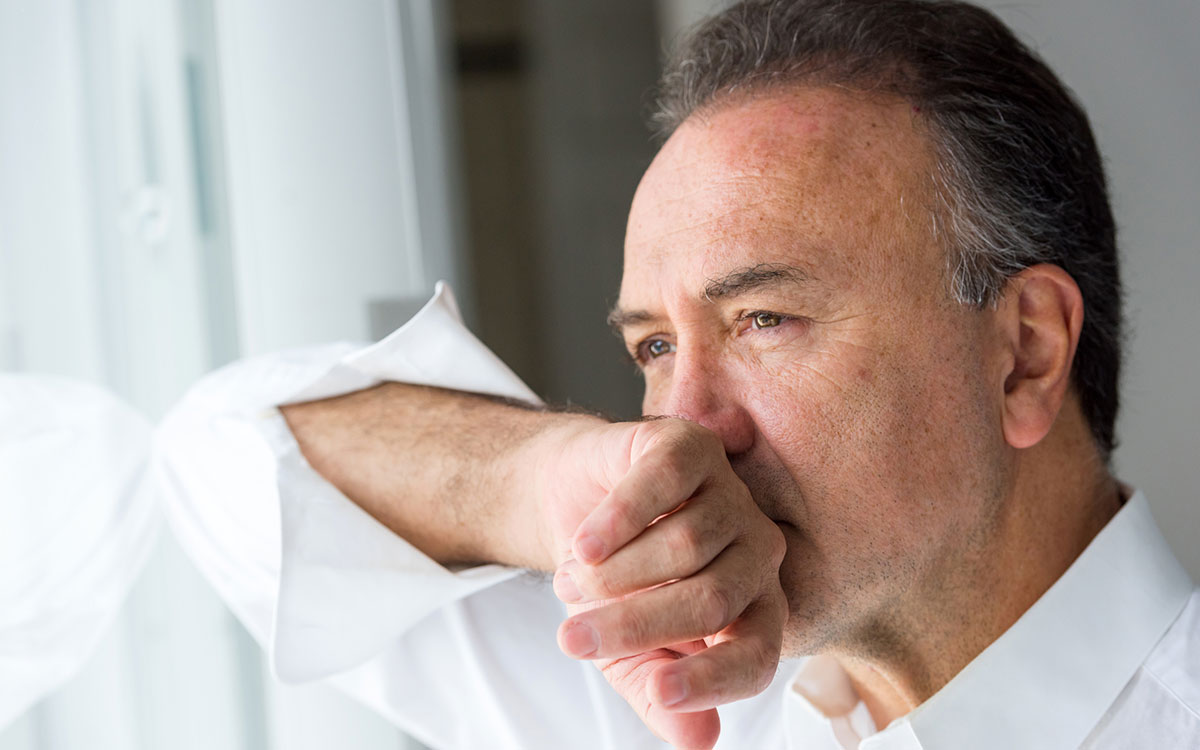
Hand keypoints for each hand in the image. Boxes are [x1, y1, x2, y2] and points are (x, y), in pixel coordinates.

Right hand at [532, 418, 787, 749]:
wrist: (571, 507)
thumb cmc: (611, 585)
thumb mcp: (625, 655)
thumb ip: (660, 697)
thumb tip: (698, 743)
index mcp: (755, 610)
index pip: (755, 656)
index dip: (711, 679)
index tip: (658, 692)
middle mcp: (757, 551)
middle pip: (712, 600)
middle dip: (634, 626)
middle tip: (574, 639)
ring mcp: (729, 493)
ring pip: (685, 544)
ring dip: (613, 575)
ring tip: (571, 581)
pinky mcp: (690, 446)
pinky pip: (662, 485)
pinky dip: (615, 522)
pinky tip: (582, 544)